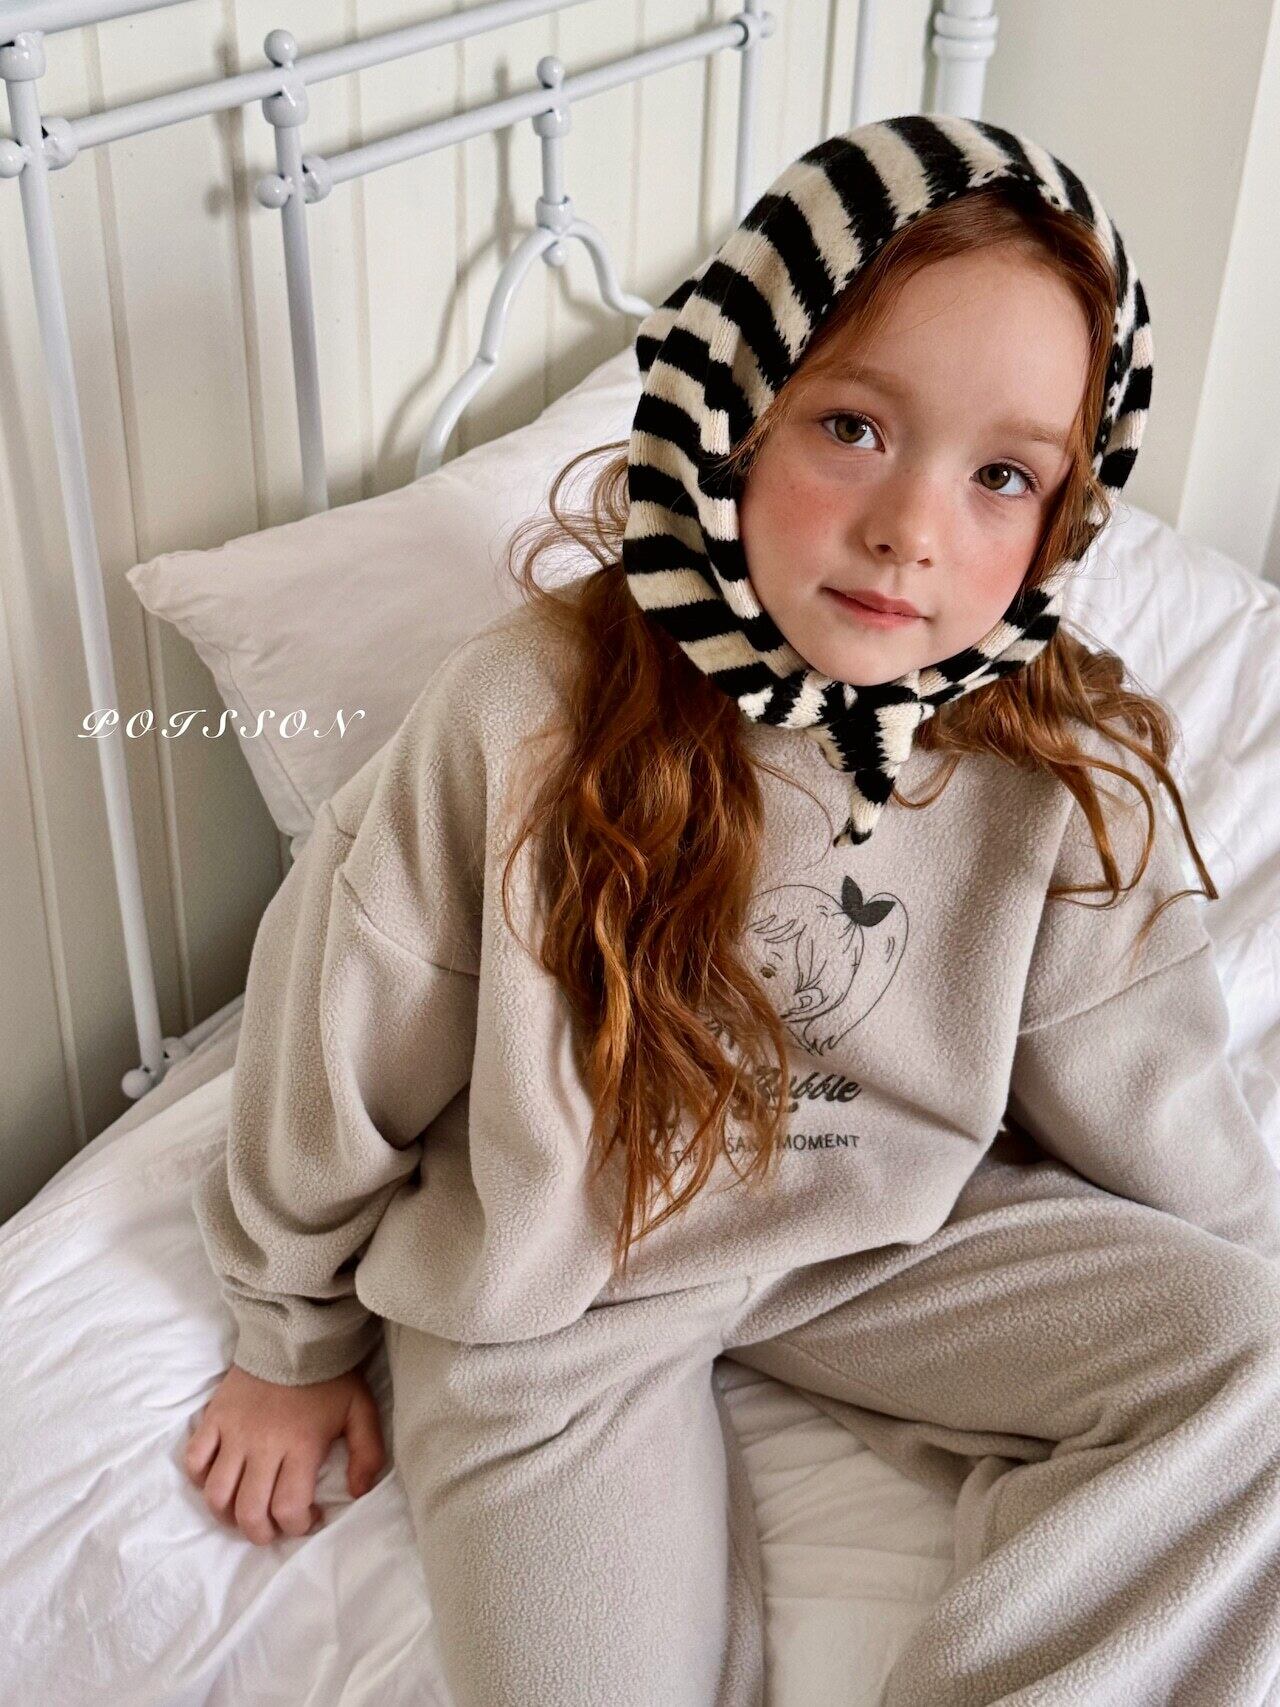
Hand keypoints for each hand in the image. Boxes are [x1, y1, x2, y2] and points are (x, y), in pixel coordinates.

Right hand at [184, 1361, 385, 1544]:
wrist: (295, 1334)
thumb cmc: (330, 1377)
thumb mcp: (361, 1410)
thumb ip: (367, 1453)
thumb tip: (359, 1493)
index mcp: (301, 1445)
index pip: (288, 1507)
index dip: (297, 1525)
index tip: (307, 1518)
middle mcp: (263, 1444)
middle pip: (248, 1511)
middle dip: (260, 1533)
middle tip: (271, 1529)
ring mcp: (234, 1432)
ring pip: (216, 1494)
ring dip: (227, 1514)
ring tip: (242, 1511)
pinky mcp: (214, 1417)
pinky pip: (194, 1460)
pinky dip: (200, 1478)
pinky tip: (218, 1478)